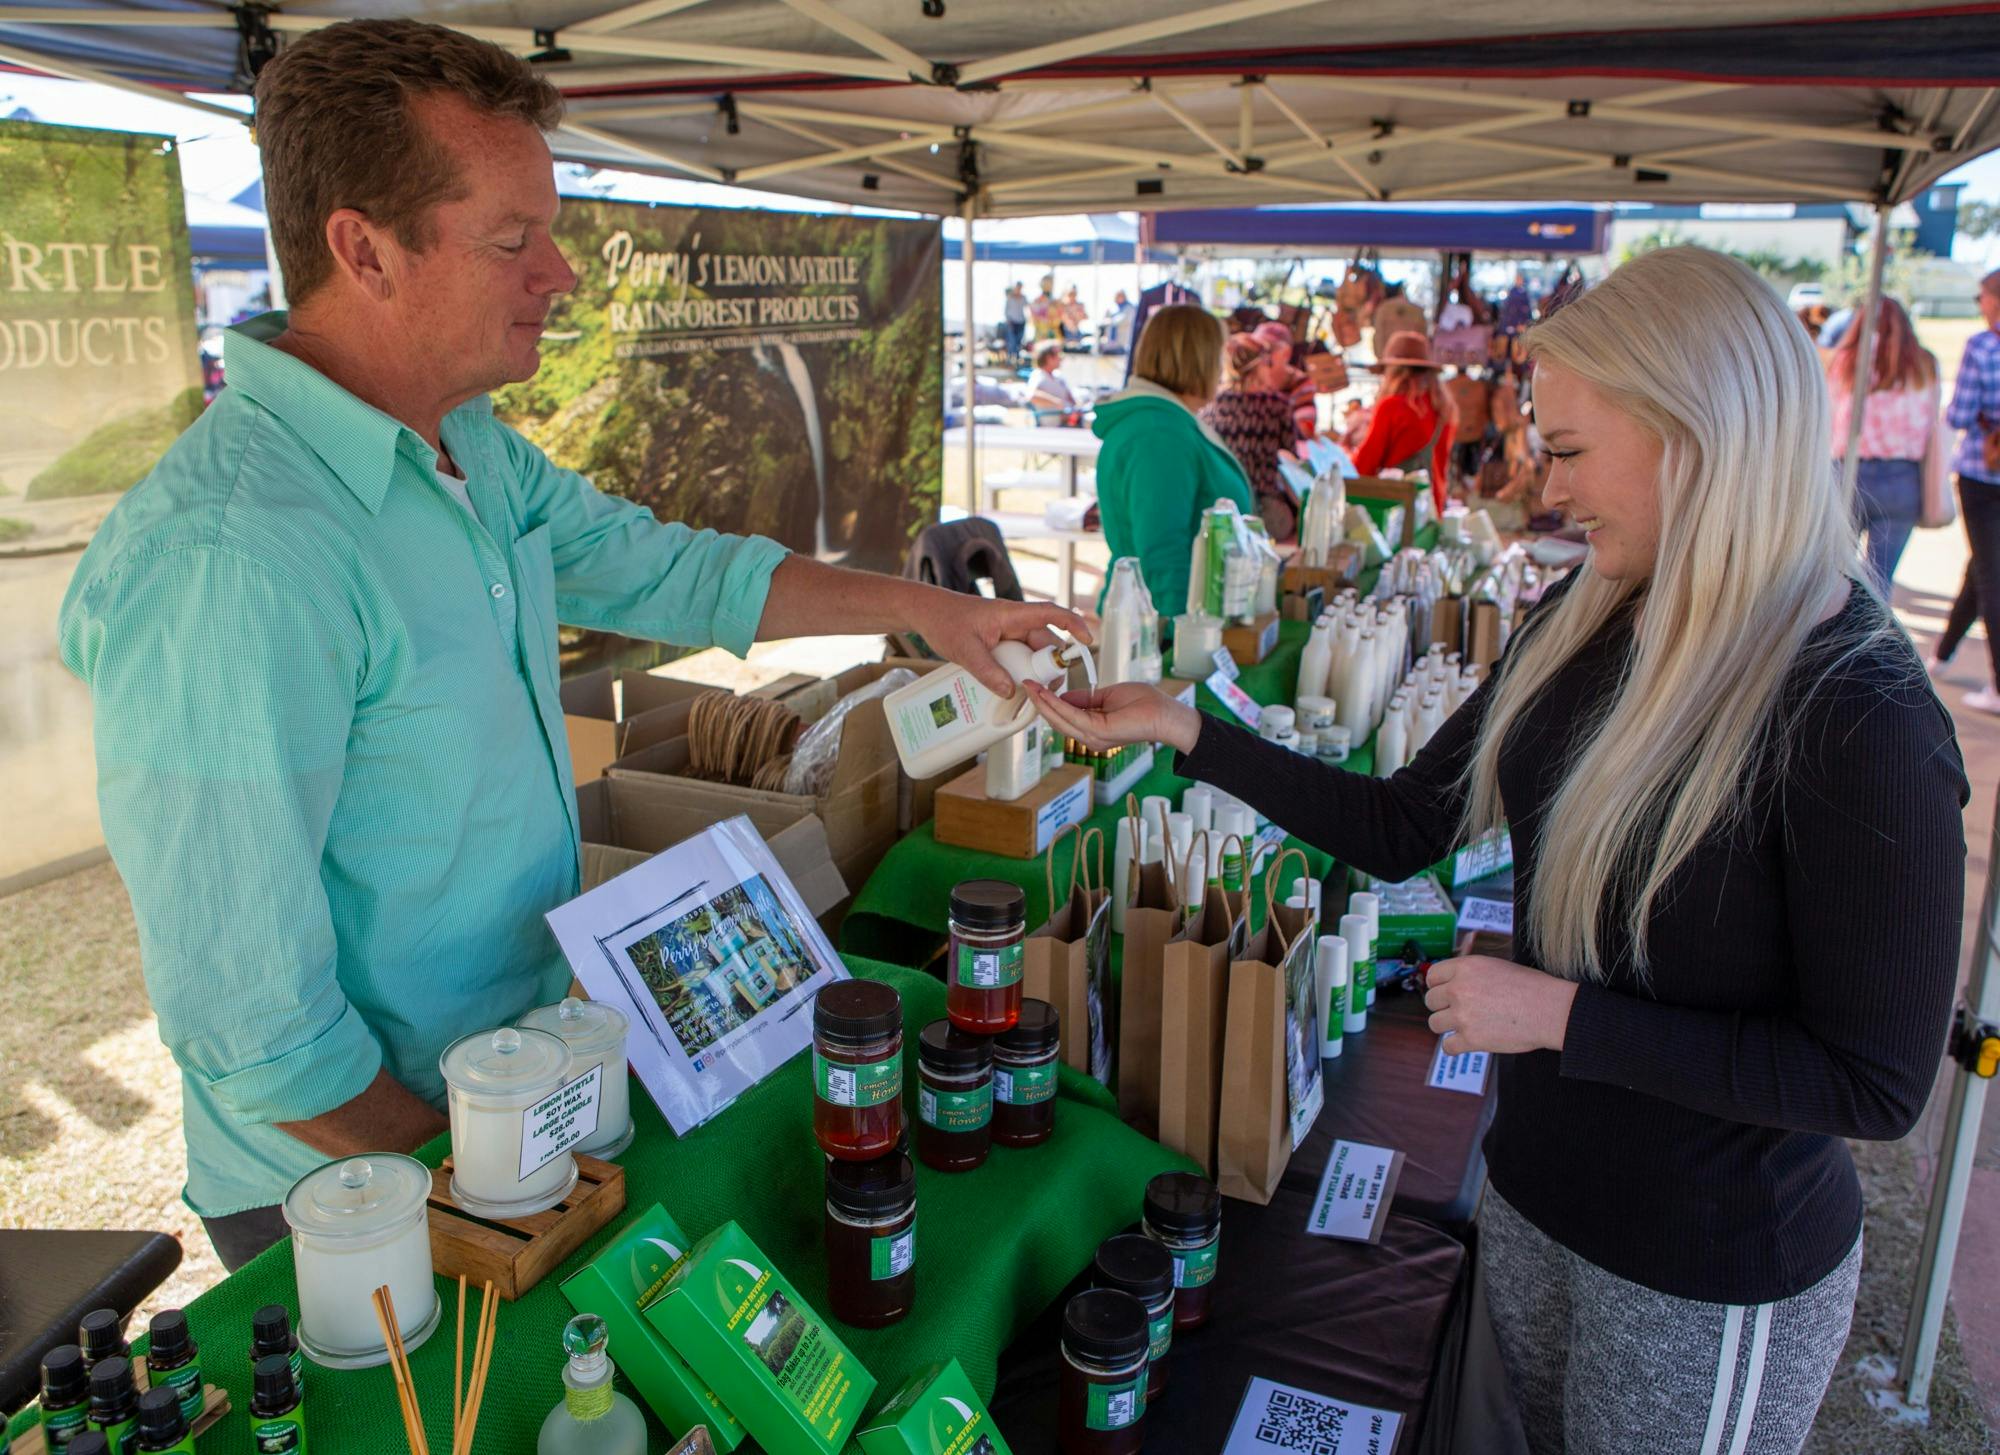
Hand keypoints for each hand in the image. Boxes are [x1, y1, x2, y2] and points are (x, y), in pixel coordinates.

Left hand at [905, 590, 1092, 697]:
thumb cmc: (944, 620)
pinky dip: (1019, 672)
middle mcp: (1014, 622)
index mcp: (1011, 614)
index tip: (1087, 641)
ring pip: (1031, 653)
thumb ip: (987, 670)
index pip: (1051, 613)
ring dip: (1033, 671)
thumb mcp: (964, 648)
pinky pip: (1016, 658)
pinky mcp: (999, 643)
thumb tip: (1009, 691)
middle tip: (1047, 689)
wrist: (924, 612)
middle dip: (1050, 664)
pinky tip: (1012, 688)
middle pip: (1044, 642)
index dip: (1073, 625)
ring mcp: (1007, 633)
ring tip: (1030, 693)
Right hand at [1023, 681, 1202, 754]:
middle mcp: (1091, 737)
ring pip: (1061, 720)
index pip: (1064, 717)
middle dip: (1040, 702)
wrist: (1165, 713)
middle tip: (1026, 685)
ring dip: (1044, 703)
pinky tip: (1048, 694)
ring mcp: (1094, 737)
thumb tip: (1064, 695)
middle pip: (1057, 720)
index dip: (1048, 702)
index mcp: (1093, 729)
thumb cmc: (1144, 705)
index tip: (1035, 687)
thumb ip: (1085, 698)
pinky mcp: (1099, 732)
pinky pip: (1072, 717)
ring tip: (1031, 687)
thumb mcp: (1107, 696)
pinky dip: (1058, 705)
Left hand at [1423, 955, 1578, 1056]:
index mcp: (1465, 967)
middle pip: (1430, 1000)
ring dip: (1447, 1026)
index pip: (1432, 976)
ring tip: (1463, 1026)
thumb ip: (1471, 973)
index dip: (1438, 985)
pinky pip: (1447, 1046)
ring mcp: (1463, 1015)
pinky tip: (1464, 1043)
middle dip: (1442, 1006)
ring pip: (1434, 1023)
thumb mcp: (1496, 966)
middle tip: (1458, 1011)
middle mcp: (1459, 989)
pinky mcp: (1470, 1039)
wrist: (1549, 1010)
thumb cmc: (1531, 987)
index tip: (1444, 993)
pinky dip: (1455, 1047)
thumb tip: (1453, 982)